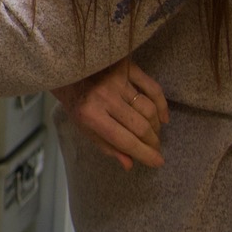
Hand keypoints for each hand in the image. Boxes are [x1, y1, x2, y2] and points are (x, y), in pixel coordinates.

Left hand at [53, 59, 167, 170]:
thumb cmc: (76, 101)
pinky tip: (163, 117)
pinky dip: (161, 104)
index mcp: (91, 115)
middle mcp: (105, 97)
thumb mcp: (84, 127)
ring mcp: (117, 80)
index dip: (144, 154)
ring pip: (149, 109)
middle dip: (153, 143)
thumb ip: (107, 146)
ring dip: (156, 127)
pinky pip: (152, 88)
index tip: (158, 162)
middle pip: (140, 126)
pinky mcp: (127, 66)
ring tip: (155, 135)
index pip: (124, 140)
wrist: (67, 68)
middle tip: (156, 149)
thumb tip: (130, 164)